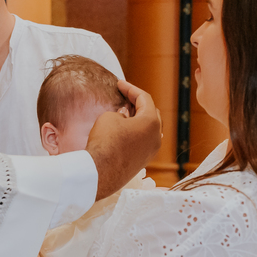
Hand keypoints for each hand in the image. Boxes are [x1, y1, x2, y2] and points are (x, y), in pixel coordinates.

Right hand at [85, 80, 160, 199]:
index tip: (119, 84)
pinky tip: (124, 129)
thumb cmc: (104, 142)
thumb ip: (121, 113)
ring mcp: (152, 150)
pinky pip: (143, 141)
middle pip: (151, 113)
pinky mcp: (143, 161)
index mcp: (151, 122)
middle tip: (124, 97)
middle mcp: (156, 136)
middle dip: (138, 103)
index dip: (131, 89)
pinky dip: (136, 132)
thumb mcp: (109, 118)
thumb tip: (125, 117)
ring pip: (148, 128)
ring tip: (124, 112)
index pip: (144, 98)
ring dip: (138, 118)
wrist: (100, 172)